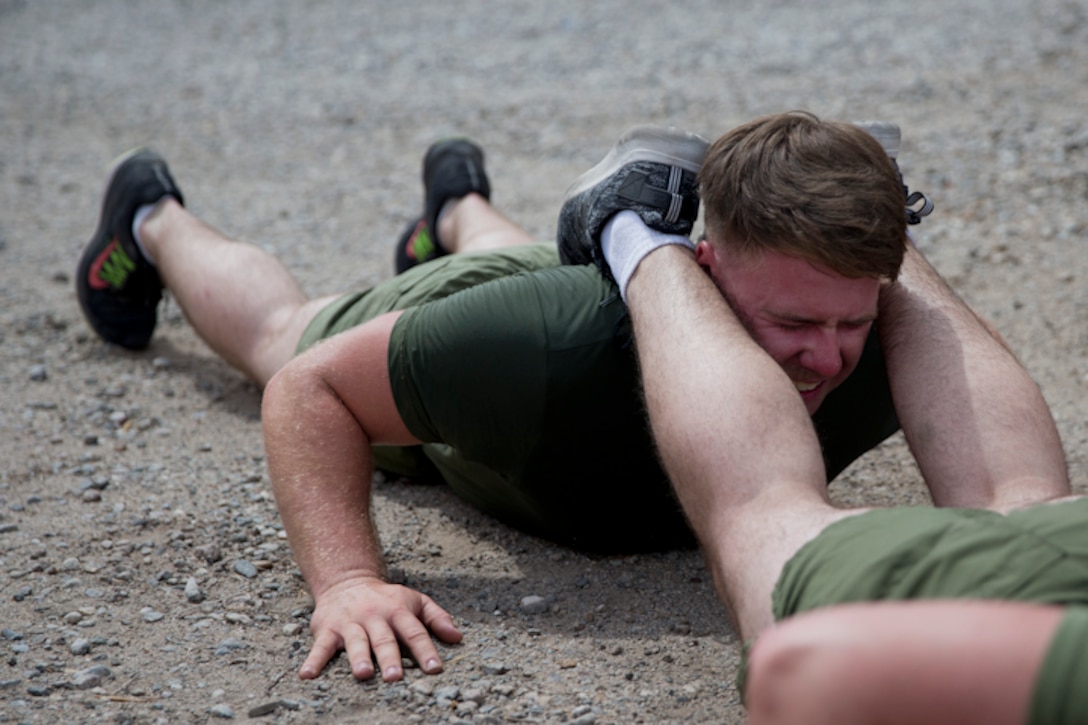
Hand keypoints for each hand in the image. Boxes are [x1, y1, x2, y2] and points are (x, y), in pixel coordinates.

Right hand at [299, 575, 462, 681]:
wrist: (347, 580)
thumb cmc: (387, 599)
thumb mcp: (415, 601)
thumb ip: (436, 617)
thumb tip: (458, 637)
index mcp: (398, 611)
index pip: (414, 632)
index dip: (425, 650)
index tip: (434, 669)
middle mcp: (374, 617)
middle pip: (384, 639)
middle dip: (390, 657)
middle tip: (395, 677)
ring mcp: (350, 623)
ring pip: (355, 642)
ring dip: (358, 658)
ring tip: (363, 674)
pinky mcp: (328, 629)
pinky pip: (319, 646)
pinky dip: (313, 661)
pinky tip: (307, 675)